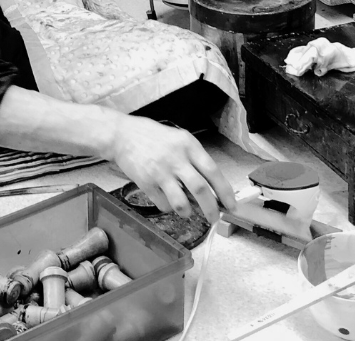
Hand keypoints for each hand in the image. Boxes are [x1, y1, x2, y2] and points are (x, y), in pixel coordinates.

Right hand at [109, 113, 236, 223]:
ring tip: (188, 212)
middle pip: (200, 189)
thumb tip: (211, 185)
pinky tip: (168, 202)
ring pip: (181, 202)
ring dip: (188, 212)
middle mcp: (176, 158)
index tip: (231, 205)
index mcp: (188, 145)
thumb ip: (193, 158)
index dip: (224, 191)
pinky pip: (163, 204)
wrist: (123, 136)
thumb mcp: (178, 139)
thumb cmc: (153, 137)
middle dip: (211, 209)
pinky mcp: (146, 183)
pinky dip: (169, 208)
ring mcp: (160, 172)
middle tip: (214, 218)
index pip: (212, 171)